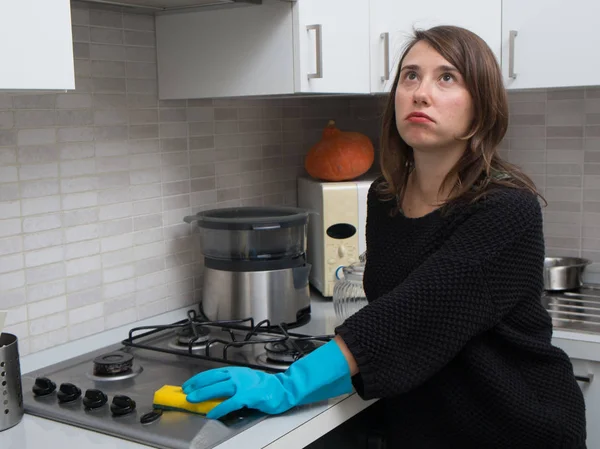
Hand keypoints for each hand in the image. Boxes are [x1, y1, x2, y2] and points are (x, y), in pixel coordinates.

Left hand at [182, 340, 352, 418]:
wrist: (283, 389)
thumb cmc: (265, 387)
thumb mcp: (245, 381)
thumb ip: (231, 385)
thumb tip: (212, 393)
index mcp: (236, 371)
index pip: (212, 374)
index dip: (198, 379)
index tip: (187, 385)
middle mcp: (238, 375)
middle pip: (212, 379)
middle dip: (197, 385)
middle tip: (185, 392)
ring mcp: (243, 385)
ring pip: (219, 388)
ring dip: (203, 393)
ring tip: (192, 399)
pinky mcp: (249, 396)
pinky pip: (231, 402)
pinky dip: (220, 407)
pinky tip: (212, 412)